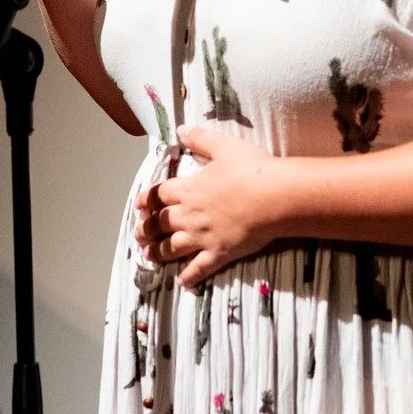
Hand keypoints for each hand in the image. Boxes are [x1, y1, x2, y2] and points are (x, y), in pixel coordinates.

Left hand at [133, 124, 286, 284]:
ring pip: (171, 249)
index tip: (139, 205)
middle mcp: (189, 215)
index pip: (159, 195)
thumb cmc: (251, 169)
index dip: (147, 199)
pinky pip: (199, 269)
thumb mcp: (224, 146)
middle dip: (146, 230)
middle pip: (160, 224)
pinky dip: (189, 276)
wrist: (274, 197)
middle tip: (138, 235)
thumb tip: (180, 130)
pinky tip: (182, 282)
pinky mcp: (219, 254)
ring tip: (149, 256)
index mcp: (188, 189)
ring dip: (157, 253)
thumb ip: (200, 138)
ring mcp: (202, 237)